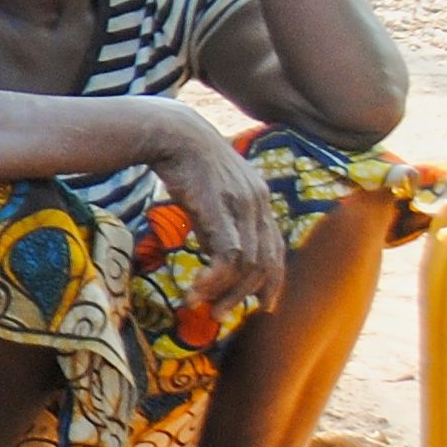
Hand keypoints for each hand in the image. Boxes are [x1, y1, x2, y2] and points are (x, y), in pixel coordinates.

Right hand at [151, 105, 285, 317]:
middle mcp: (259, 203)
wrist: (171, 132)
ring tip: (204, 307)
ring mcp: (243, 206)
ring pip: (248, 265)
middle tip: (225, 314)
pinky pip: (228, 258)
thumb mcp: (211, 188)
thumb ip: (220, 215)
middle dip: (248, 294)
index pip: (275, 247)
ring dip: (226, 293)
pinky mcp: (221, 211)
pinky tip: (195, 291)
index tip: (263, 304)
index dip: (272, 280)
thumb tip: (214, 248)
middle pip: (266, 262)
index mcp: (260, 197)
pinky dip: (213, 281)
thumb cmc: (183, 158)